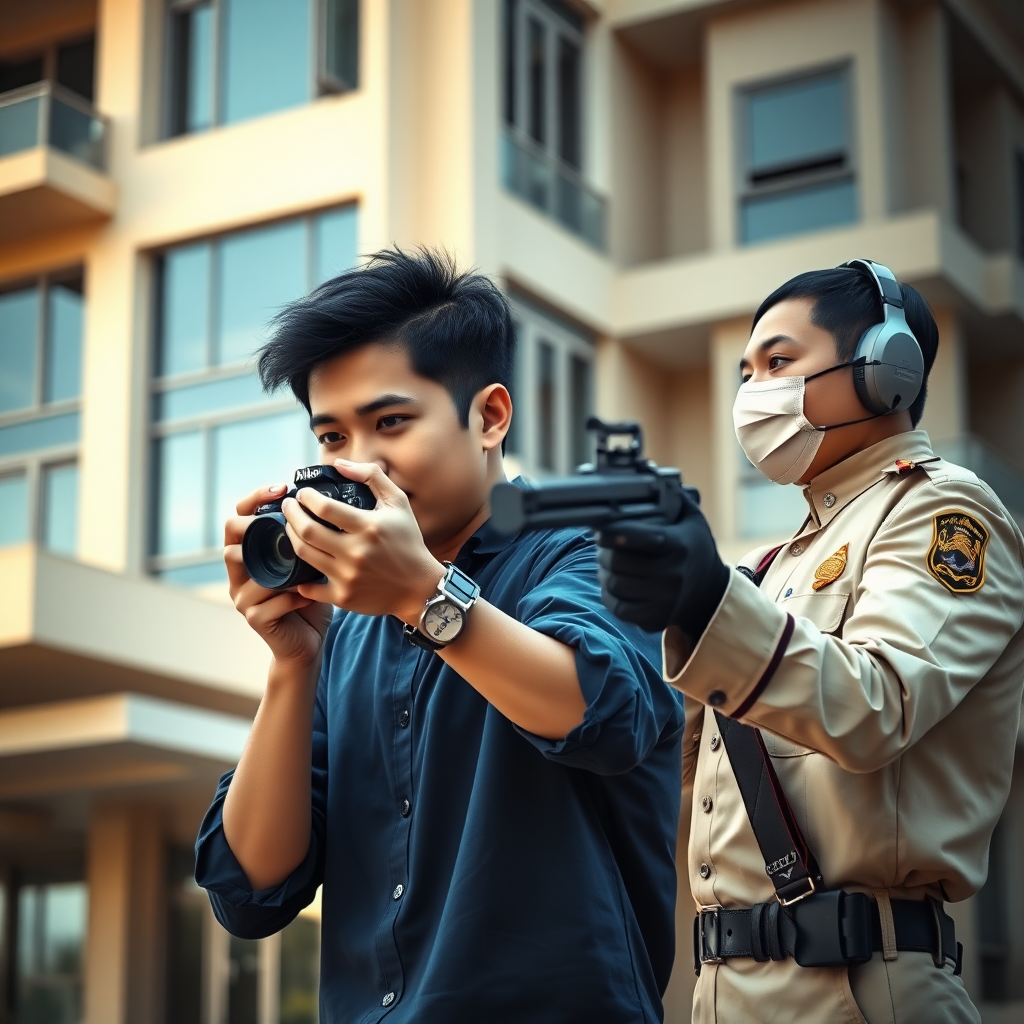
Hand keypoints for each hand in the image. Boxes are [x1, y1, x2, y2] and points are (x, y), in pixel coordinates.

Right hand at [224, 484, 334, 668]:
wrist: (308, 641)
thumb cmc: (310, 597)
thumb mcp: (309, 562)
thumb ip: (308, 539)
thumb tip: (327, 502)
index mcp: (250, 553)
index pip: (240, 516)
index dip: (255, 498)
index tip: (282, 488)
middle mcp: (239, 572)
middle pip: (231, 536)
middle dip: (255, 523)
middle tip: (287, 518)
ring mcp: (242, 596)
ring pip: (247, 565)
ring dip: (278, 562)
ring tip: (305, 559)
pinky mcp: (254, 618)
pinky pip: (270, 600)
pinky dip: (293, 595)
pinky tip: (311, 594)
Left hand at [282, 460, 444, 623]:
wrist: (419, 587)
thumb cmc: (408, 542)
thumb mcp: (398, 503)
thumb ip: (372, 476)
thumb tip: (339, 464)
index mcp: (369, 527)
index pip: (325, 508)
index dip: (307, 497)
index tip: (302, 493)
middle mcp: (357, 553)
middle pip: (308, 531)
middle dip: (291, 514)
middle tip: (288, 506)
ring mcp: (348, 577)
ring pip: (304, 555)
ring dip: (291, 537)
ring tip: (292, 527)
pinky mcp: (343, 597)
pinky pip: (309, 588)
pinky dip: (300, 578)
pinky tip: (300, 565)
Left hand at [595, 491, 729, 637]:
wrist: (710, 594)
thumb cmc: (694, 549)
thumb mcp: (691, 520)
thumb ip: (671, 497)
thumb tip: (647, 472)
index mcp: (680, 546)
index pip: (642, 538)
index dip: (615, 533)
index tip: (601, 530)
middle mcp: (672, 575)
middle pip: (620, 563)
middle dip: (605, 551)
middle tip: (604, 544)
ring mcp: (663, 601)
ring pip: (615, 585)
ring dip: (604, 571)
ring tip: (608, 561)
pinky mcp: (653, 619)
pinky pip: (618, 607)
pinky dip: (609, 594)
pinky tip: (613, 582)